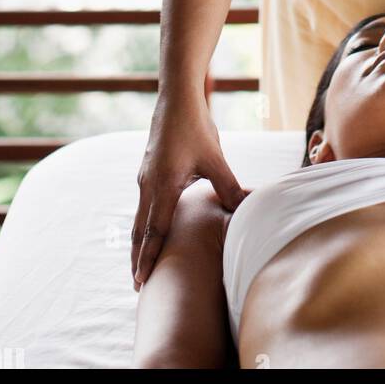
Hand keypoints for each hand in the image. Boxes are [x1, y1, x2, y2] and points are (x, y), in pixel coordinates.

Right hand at [131, 88, 249, 290]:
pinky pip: (143, 204)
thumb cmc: (196, 126)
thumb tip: (246, 210)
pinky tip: (150, 228)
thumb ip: (228, 187)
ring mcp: (145, 178)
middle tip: (138, 285)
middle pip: (139, 231)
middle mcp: (148, 185)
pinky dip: (144, 223)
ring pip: (139, 218)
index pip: (154, 231)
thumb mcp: (215, 159)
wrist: (177, 98)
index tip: (141, 281)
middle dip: (138, 258)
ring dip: (139, 242)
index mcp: (162, 186)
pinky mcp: (148, 170)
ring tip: (140, 264)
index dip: (149, 258)